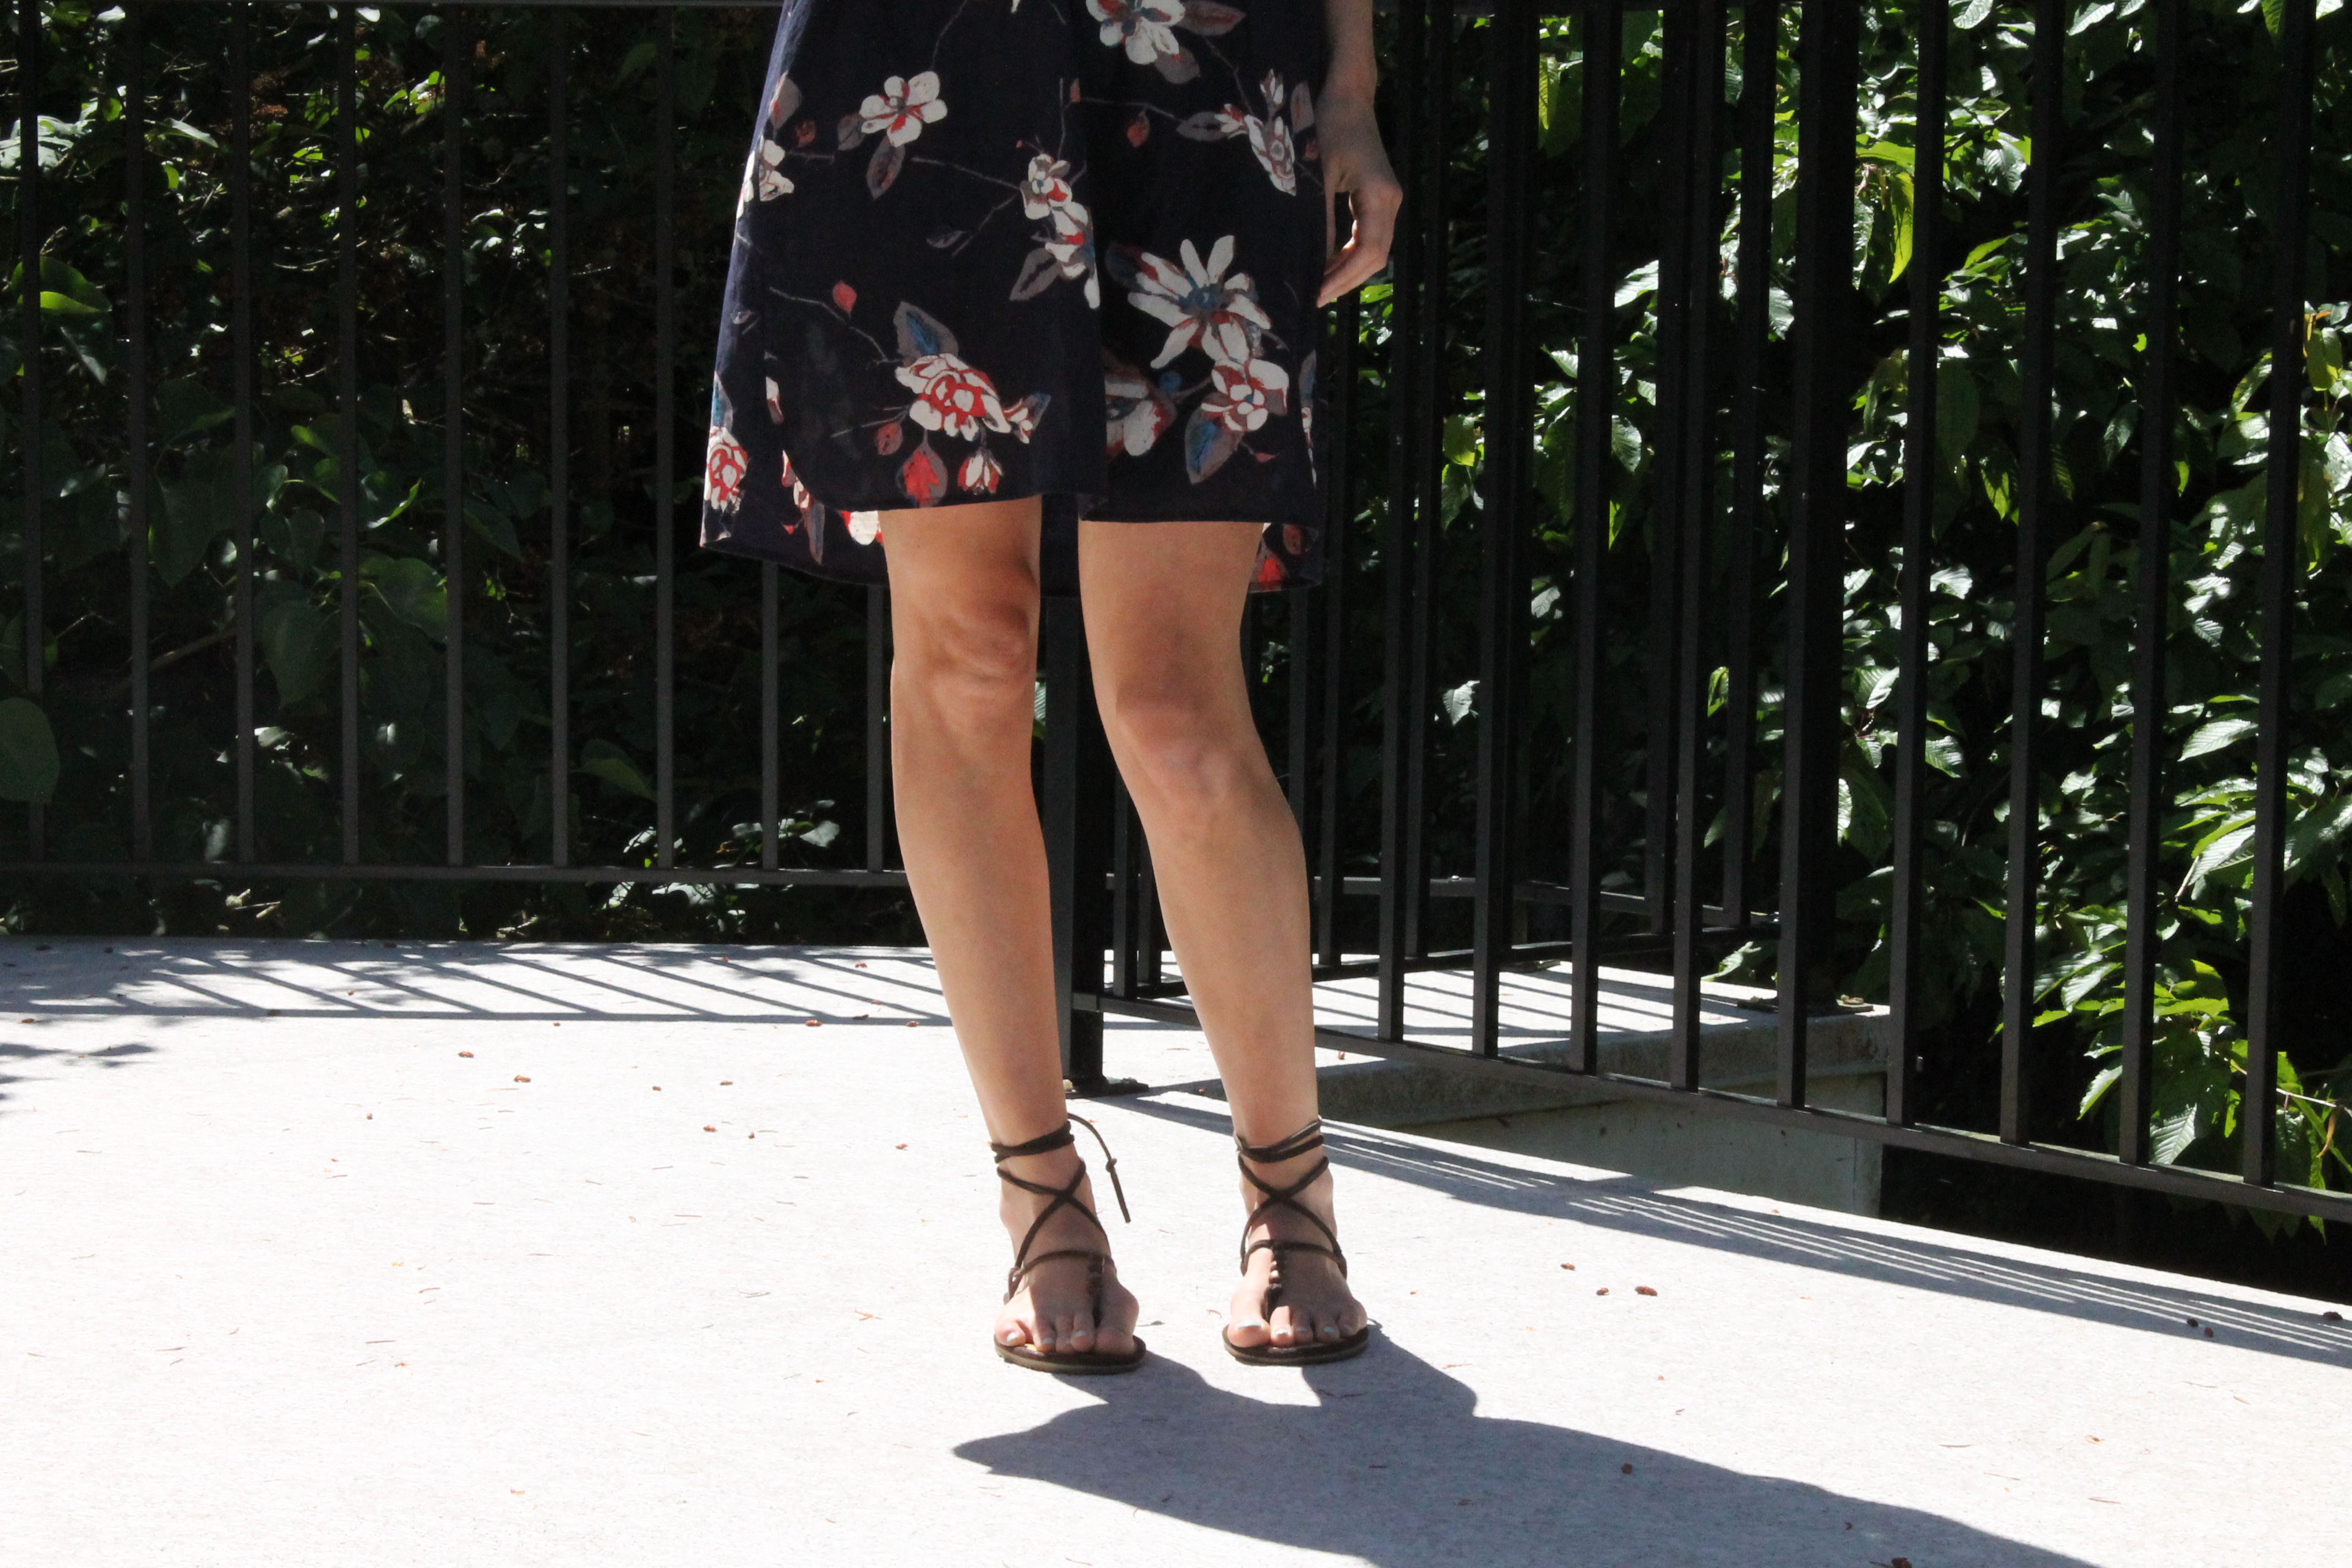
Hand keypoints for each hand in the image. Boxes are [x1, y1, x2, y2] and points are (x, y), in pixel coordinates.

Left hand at [1316, 88, 1401, 306]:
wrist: (1348, 95)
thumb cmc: (1327, 125)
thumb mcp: (1315, 174)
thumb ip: (1317, 220)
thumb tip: (1312, 263)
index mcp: (1379, 195)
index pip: (1368, 252)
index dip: (1343, 279)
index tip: (1317, 295)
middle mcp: (1391, 200)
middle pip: (1375, 257)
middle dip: (1345, 281)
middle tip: (1313, 299)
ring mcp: (1388, 199)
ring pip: (1374, 250)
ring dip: (1348, 271)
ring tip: (1319, 287)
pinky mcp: (1379, 196)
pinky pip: (1369, 236)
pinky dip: (1350, 255)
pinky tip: (1328, 264)